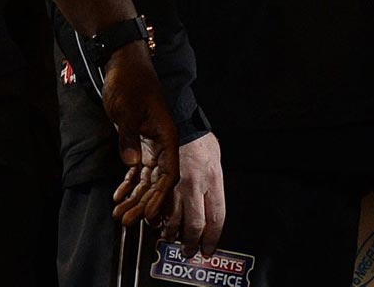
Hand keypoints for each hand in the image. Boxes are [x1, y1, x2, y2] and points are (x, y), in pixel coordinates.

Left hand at [99, 43, 177, 225]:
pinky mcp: (140, 140)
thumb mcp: (126, 110)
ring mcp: (152, 142)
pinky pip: (138, 168)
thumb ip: (129, 137)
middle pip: (158, 180)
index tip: (148, 215)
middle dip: (143, 202)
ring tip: (119, 214)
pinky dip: (129, 182)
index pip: (169, 173)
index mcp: (167, 134)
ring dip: (134, 196)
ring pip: (147, 177)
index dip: (160, 196)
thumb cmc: (129, 83)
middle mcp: (163, 142)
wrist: (124, 64)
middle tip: (126, 220)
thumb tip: (133, 165)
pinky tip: (119, 195)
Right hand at [161, 132, 225, 257]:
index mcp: (213, 179)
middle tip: (190, 250)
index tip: (209, 247)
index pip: (216, 216)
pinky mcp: (160, 184)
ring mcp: (176, 186)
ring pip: (173, 221)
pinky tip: (158, 223)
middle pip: (195, 224)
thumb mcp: (216, 159)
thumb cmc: (199, 139)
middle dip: (192, 243)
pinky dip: (157, 221)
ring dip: (172, 234)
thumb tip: (212, 200)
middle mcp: (196, 186)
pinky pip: (157, 210)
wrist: (179, 122)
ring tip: (173, 238)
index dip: (213, 236)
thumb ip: (214, 182)